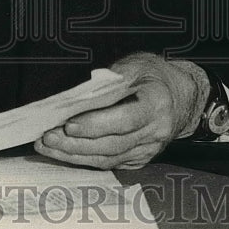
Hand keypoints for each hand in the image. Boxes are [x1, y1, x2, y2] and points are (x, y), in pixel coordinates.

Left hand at [34, 52, 210, 169]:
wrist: (180, 96)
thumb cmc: (154, 76)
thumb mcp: (136, 65)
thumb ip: (110, 79)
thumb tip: (80, 94)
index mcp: (156, 104)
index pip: (124, 120)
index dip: (96, 124)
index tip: (69, 123)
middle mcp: (155, 131)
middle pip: (112, 144)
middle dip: (76, 143)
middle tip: (48, 137)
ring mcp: (148, 149)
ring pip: (107, 158)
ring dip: (74, 154)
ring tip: (47, 145)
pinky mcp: (139, 158)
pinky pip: (109, 163)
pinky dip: (84, 159)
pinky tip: (64, 152)